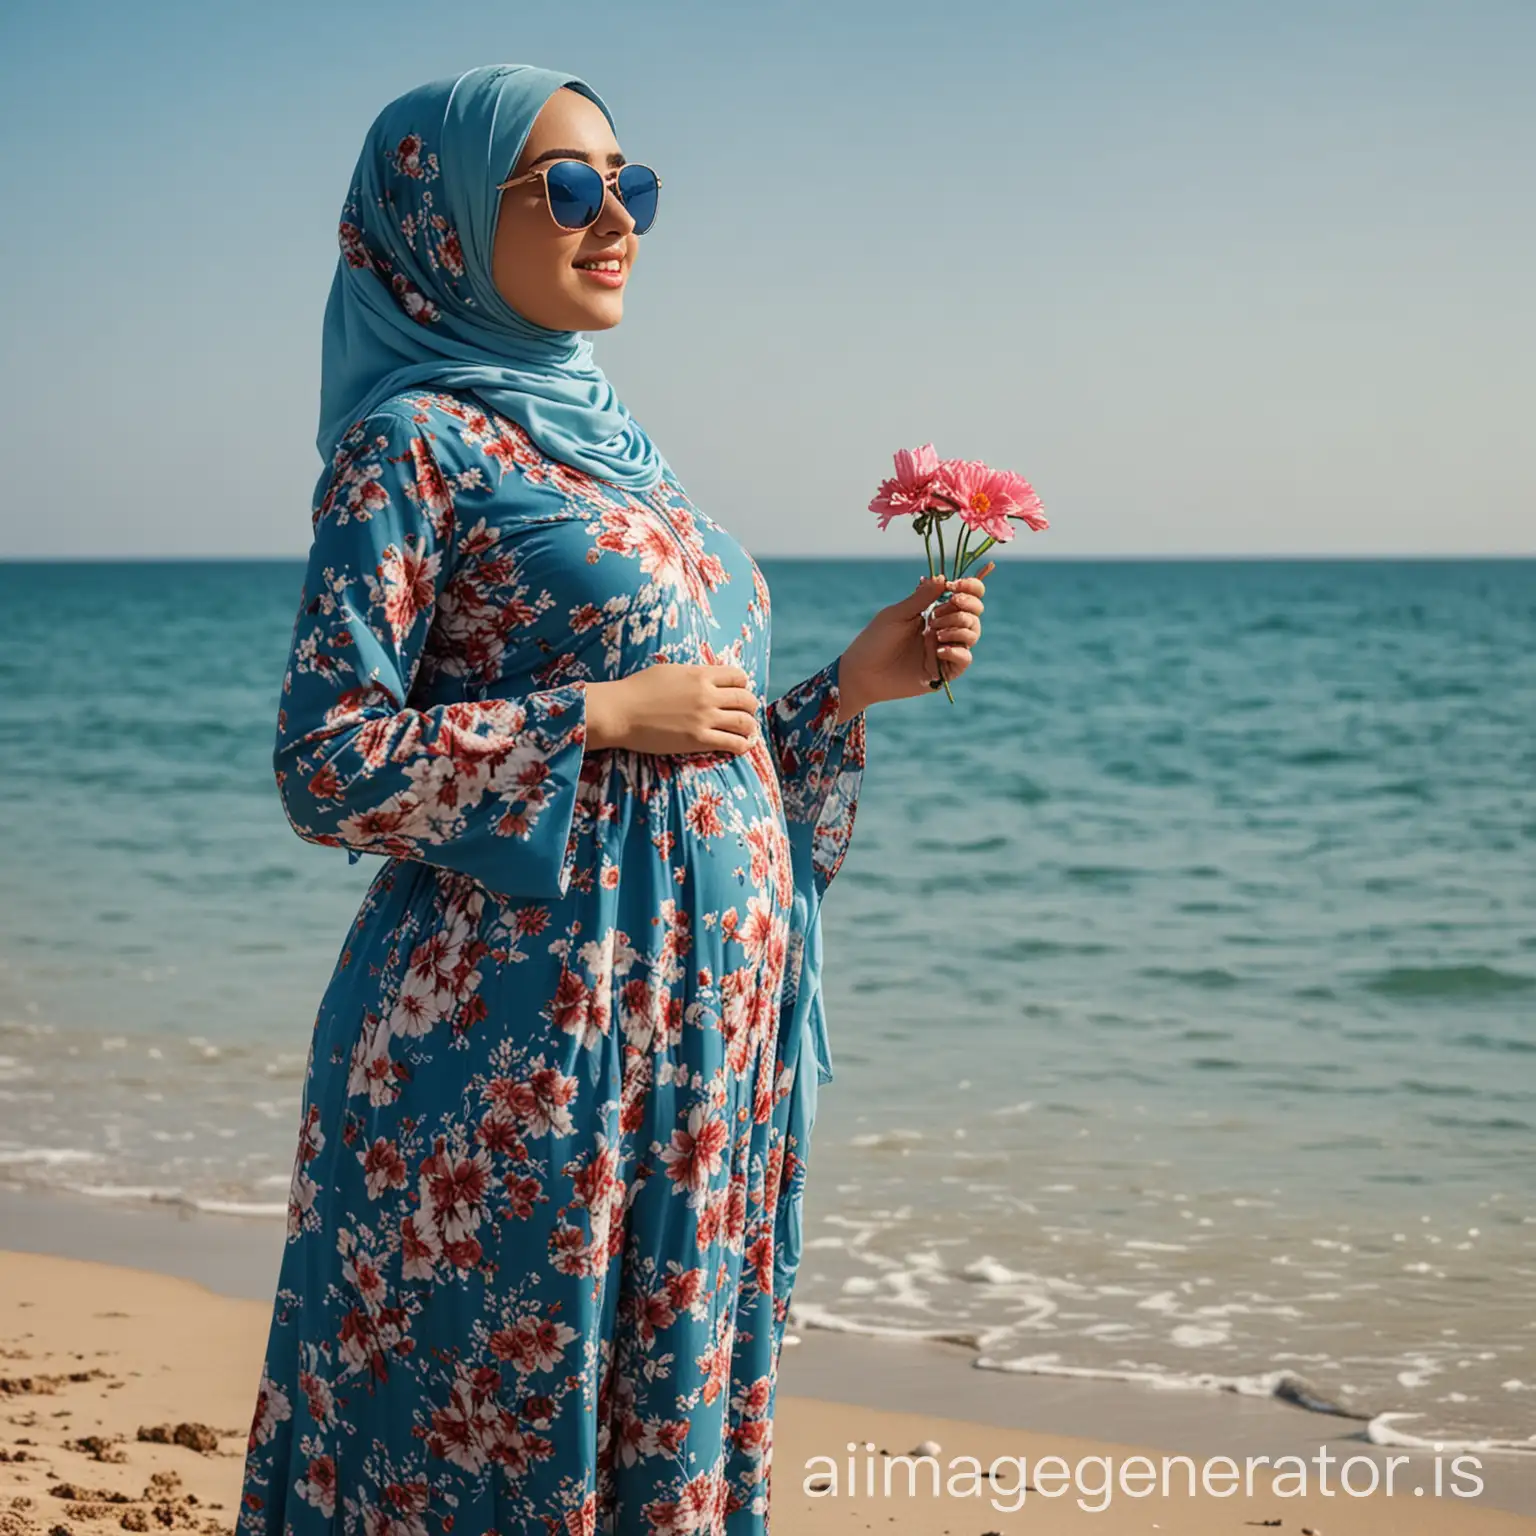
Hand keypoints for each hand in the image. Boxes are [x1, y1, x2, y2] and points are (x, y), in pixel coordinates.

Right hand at [585, 661, 759, 753]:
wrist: (620, 711)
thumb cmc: (637, 689)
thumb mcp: (669, 671)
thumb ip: (692, 674)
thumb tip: (704, 678)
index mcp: (700, 675)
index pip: (738, 676)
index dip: (742, 685)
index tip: (737, 693)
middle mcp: (707, 694)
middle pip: (746, 699)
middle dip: (749, 707)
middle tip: (745, 714)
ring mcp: (705, 718)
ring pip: (744, 722)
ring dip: (749, 727)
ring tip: (747, 732)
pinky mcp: (699, 740)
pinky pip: (732, 743)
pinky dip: (742, 745)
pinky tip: (741, 747)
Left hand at [837, 561, 993, 715]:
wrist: (863, 673)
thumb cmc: (875, 640)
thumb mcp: (898, 614)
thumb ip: (921, 598)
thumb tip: (944, 577)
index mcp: (934, 612)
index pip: (965, 597)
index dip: (970, 588)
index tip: (957, 586)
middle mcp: (944, 629)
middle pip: (974, 614)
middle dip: (964, 607)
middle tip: (941, 610)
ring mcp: (945, 650)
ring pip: (973, 633)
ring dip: (958, 627)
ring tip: (934, 632)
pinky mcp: (943, 672)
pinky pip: (965, 659)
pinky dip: (957, 651)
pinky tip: (939, 650)